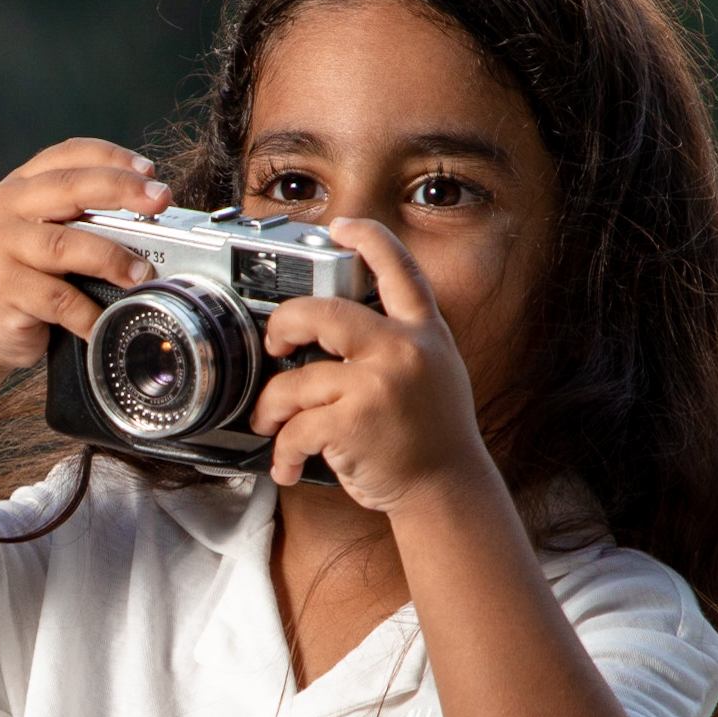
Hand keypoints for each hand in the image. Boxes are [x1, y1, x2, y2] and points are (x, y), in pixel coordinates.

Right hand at [0, 138, 167, 378]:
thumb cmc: (27, 278)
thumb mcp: (49, 235)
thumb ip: (84, 218)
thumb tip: (151, 218)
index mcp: (21, 185)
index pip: (69, 155)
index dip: (112, 157)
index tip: (150, 171)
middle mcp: (5, 207)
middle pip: (70, 188)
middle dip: (121, 191)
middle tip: (159, 201)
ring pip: (64, 244)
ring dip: (111, 257)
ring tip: (142, 273)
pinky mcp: (2, 288)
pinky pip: (57, 298)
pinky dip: (88, 311)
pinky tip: (107, 320)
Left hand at [247, 217, 492, 509]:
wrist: (447, 490)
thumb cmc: (432, 435)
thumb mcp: (435, 370)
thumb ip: (402, 339)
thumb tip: (348, 321)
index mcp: (424, 332)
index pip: (399, 269)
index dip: (369, 238)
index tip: (341, 226)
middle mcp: (402, 351)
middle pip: (322, 312)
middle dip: (284, 324)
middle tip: (275, 343)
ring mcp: (376, 386)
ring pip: (295, 381)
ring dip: (271, 408)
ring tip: (271, 423)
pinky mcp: (352, 424)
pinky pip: (295, 427)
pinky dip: (283, 451)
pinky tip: (288, 464)